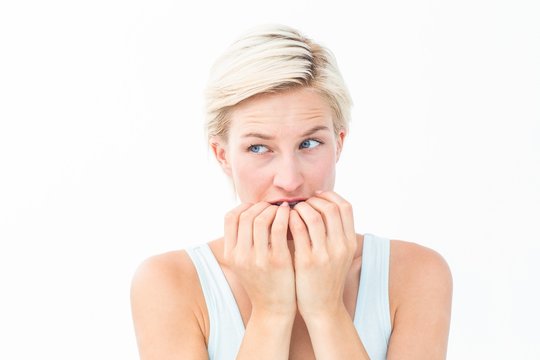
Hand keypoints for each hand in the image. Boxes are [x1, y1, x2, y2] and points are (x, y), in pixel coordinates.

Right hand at [223, 201, 296, 316]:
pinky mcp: (277, 261)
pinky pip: (279, 228)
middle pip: (246, 216)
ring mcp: (257, 259)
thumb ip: (243, 241)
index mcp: (231, 254)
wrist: (274, 309)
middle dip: (261, 206)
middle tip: (274, 205)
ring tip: (284, 209)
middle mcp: (240, 256)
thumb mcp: (245, 263)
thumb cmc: (263, 281)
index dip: (244, 206)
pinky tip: (292, 215)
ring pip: (261, 219)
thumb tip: (250, 212)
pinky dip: (285, 217)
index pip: (230, 218)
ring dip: (274, 209)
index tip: (258, 206)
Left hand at [289, 191, 357, 318]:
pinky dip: (290, 220)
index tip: (316, 196)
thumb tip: (323, 207)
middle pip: (330, 208)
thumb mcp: (339, 255)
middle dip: (313, 200)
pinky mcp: (307, 261)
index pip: (345, 207)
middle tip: (301, 202)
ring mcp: (325, 254)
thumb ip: (335, 234)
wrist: (323, 308)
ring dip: (300, 208)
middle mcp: (341, 246)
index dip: (330, 197)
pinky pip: (298, 230)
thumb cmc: (326, 278)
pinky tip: (282, 221)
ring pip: (313, 216)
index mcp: (350, 242)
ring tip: (290, 210)